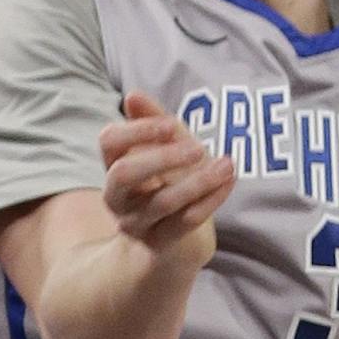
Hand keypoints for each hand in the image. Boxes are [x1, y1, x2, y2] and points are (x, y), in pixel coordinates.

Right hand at [99, 91, 235, 253]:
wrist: (174, 240)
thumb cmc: (167, 181)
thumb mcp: (164, 148)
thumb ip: (153, 121)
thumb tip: (133, 95)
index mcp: (112, 165)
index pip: (109, 141)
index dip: (137, 131)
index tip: (169, 125)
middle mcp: (116, 196)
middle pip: (124, 174)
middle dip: (161, 158)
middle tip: (198, 148)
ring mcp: (135, 222)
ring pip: (163, 201)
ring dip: (199, 180)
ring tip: (227, 164)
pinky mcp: (159, 243)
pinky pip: (185, 222)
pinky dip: (211, 200)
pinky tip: (228, 181)